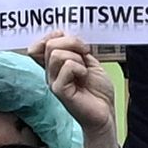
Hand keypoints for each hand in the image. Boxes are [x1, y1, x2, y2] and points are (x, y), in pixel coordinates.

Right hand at [29, 31, 117, 147]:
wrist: (106, 112)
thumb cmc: (98, 90)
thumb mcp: (88, 62)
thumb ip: (75, 49)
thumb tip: (64, 35)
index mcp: (55, 65)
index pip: (41, 44)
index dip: (55, 36)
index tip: (76, 44)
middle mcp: (50, 73)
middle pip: (50, 44)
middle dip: (73, 43)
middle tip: (85, 54)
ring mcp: (53, 81)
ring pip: (57, 54)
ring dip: (77, 58)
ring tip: (84, 71)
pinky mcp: (59, 90)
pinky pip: (67, 66)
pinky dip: (80, 68)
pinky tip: (84, 77)